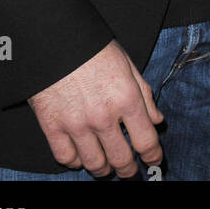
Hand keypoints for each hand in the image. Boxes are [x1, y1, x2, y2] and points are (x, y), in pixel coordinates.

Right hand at [28, 39, 163, 177]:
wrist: (55, 37)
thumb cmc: (93, 47)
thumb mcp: (127, 63)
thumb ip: (144, 94)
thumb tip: (157, 120)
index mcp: (126, 98)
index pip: (146, 141)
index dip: (152, 156)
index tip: (153, 160)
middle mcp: (103, 116)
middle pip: (121, 159)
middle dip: (128, 170)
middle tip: (129, 171)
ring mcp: (76, 124)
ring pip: (94, 164)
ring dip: (104, 170)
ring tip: (106, 167)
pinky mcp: (52, 126)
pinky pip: (66, 157)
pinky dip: (75, 162)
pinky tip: (81, 155)